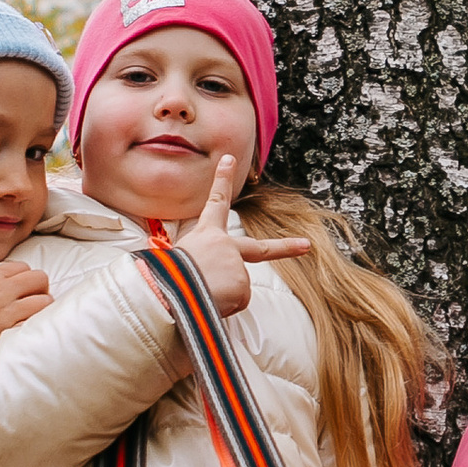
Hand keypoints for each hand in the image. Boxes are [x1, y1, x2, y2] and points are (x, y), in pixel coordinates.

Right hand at [0, 260, 50, 351]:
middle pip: (39, 279)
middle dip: (39, 287)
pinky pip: (32, 324)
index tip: (20, 287)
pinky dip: (32, 325)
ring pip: (44, 301)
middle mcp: (3, 290)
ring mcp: (7, 311)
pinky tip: (26, 328)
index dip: (24, 277)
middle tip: (33, 298)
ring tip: (33, 314)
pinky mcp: (6, 332)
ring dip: (41, 306)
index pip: (23, 268)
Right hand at [170, 153, 309, 319]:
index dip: (222, 179)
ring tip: (198, 294)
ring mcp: (237, 265)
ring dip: (219, 297)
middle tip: (304, 245)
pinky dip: (223, 307)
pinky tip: (209, 302)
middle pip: (260, 248)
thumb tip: (202, 281)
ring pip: (235, 289)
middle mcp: (225, 246)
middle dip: (285, 246)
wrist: (166, 292)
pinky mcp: (243, 286)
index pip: (215, 202)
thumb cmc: (162, 277)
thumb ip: (195, 264)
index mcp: (205, 235)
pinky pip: (235, 303)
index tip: (229, 159)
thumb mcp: (173, 260)